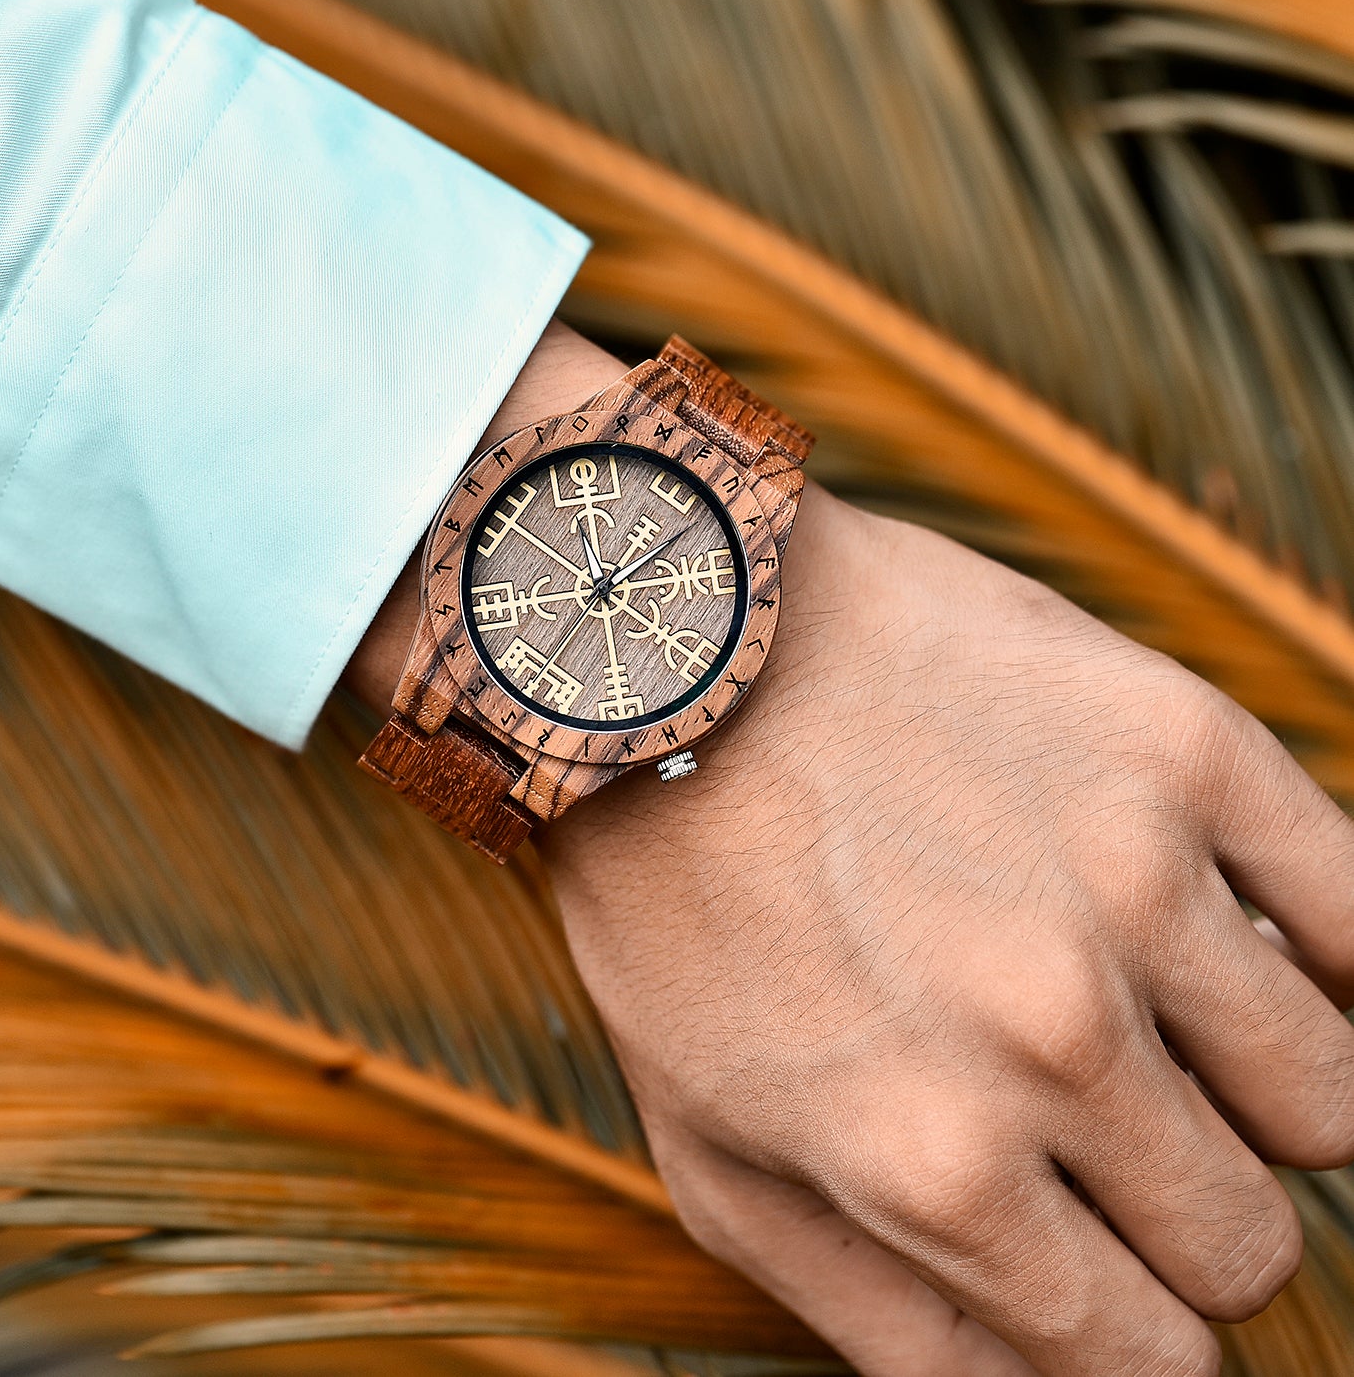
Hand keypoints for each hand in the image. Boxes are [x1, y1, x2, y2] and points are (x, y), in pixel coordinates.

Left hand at [545, 484, 1353, 1376]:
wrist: (674, 656)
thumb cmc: (678, 898)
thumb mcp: (709, 1143)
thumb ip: (879, 1315)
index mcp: (930, 1163)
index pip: (1148, 1358)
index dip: (1134, 1335)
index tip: (1107, 1277)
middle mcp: (1049, 1037)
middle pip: (1244, 1238)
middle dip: (1180, 1217)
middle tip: (1094, 1126)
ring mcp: (1132, 880)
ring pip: (1328, 1101)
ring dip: (1248, 1091)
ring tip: (1142, 1014)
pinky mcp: (1179, 746)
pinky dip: (1316, 952)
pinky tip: (1220, 933)